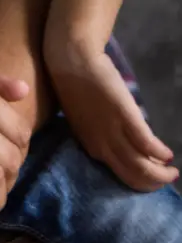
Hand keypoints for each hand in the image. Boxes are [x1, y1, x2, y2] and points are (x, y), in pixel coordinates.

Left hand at [48, 46, 176, 190]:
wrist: (71, 60)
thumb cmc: (75, 85)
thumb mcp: (85, 118)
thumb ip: (99, 132)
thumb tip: (118, 140)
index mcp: (91, 147)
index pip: (119, 174)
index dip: (138, 180)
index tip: (150, 175)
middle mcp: (102, 146)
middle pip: (132, 176)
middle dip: (153, 182)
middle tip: (167, 178)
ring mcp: (113, 133)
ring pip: (141, 167)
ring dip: (160, 174)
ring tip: (172, 171)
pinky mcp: (125, 117)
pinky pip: (147, 144)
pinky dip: (160, 153)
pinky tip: (168, 154)